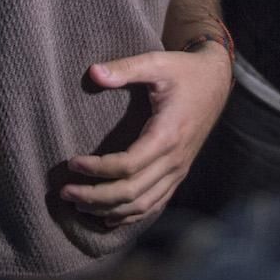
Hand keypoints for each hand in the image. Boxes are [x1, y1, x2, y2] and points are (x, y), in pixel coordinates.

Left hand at [63, 47, 231, 228]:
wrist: (215, 81)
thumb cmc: (183, 71)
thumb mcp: (156, 62)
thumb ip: (125, 68)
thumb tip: (92, 72)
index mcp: (167, 134)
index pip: (128, 166)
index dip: (97, 169)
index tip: (72, 162)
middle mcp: (174, 159)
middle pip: (131, 193)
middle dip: (95, 197)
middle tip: (65, 192)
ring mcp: (178, 170)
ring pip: (142, 205)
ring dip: (108, 209)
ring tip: (78, 205)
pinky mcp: (179, 173)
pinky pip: (155, 203)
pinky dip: (130, 215)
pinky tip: (108, 217)